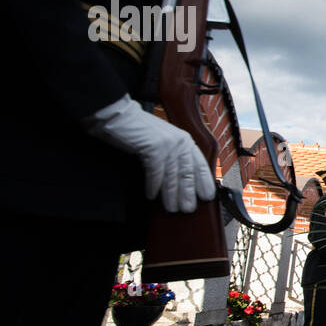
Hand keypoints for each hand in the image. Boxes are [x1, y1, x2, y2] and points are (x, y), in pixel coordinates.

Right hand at [84, 95, 214, 212]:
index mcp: (184, 140)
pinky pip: (156, 172)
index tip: (207, 196)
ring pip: (172, 175)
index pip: (199, 164)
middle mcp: (179, 141)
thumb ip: (174, 157)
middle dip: (188, 193)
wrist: (119, 116)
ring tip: (171, 207)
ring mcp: (167, 144)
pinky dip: (153, 185)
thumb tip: (180, 181)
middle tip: (188, 208)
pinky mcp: (154, 147)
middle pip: (187, 172)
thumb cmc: (139, 132)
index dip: (204, 181)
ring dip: (171, 194)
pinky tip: (151, 195)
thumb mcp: (162, 143)